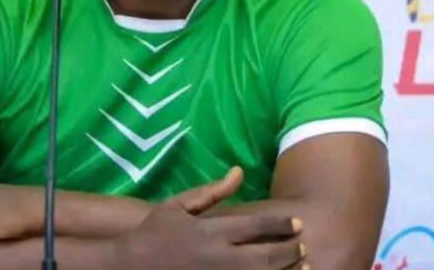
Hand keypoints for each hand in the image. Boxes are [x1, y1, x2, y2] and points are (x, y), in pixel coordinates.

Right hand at [108, 182, 306, 269]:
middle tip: (303, 246)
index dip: (282, 225)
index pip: (257, 226)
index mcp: (210, 231)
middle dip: (291, 252)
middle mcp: (218, 258)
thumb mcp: (178, 205)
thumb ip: (211, 192)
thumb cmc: (154, 233)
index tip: (297, 223)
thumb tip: (239, 172)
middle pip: (267, 257)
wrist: (130, 267)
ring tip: (303, 268)